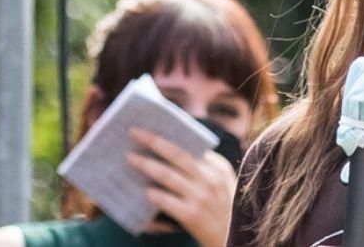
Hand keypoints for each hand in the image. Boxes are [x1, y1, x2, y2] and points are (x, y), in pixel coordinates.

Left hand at [128, 127, 236, 246]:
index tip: (153, 127)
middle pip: (178, 155)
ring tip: (130, 158)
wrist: (233, 240)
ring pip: (168, 175)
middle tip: (135, 132)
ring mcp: (201, 197)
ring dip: (147, 165)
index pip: (192, 146)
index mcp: (219, 168)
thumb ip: (206, 168)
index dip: (171, 136)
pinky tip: (143, 191)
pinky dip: (154, 195)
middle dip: (154, 142)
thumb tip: (172, 152)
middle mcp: (210, 179)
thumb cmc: (224, 211)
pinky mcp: (192, 215)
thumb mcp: (223, 185)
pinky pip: (167, 201)